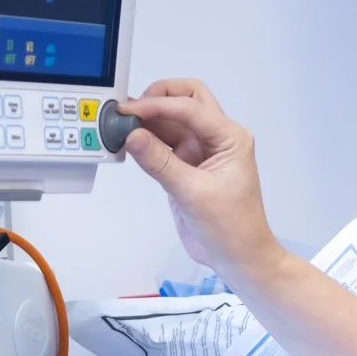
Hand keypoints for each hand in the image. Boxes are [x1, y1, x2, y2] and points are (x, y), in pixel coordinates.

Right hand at [120, 79, 280, 280]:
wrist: (237, 257)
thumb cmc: (231, 227)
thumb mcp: (193, 193)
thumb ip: (161, 163)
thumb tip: (132, 135)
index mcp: (230, 137)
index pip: (191, 107)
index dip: (158, 106)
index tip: (129, 112)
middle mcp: (217, 138)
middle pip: (186, 99)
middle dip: (158, 98)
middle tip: (129, 111)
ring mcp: (201, 150)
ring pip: (172, 121)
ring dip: (148, 120)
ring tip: (119, 126)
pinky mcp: (186, 165)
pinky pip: (163, 143)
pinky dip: (145, 140)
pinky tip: (127, 142)